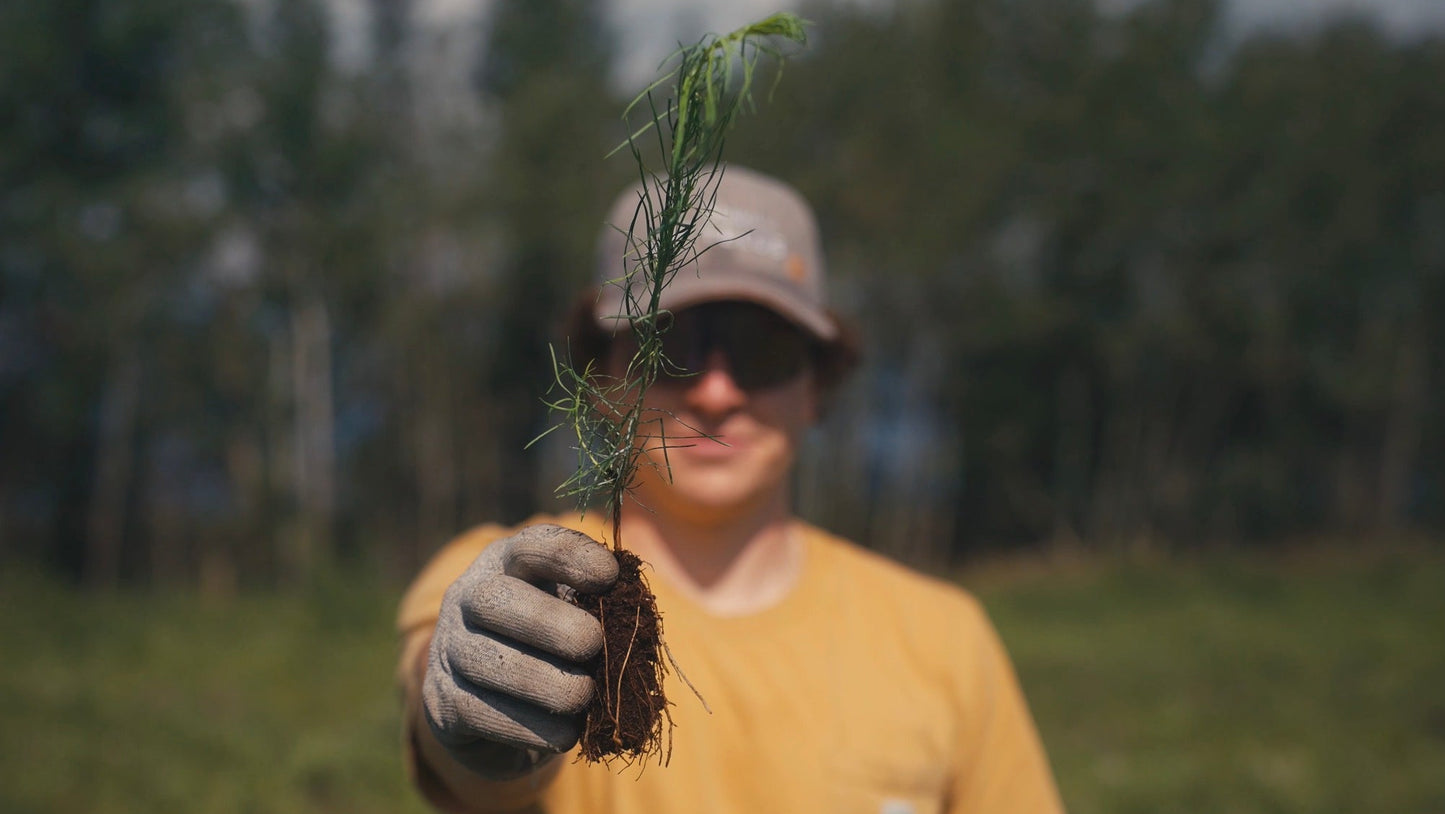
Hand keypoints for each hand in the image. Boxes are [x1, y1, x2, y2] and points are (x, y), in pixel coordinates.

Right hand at [422, 524, 617, 778]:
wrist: (503, 711)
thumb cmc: (554, 648)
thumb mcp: (575, 615)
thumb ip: (601, 608)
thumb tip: (633, 616)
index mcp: (506, 564)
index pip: (531, 547)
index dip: (569, 556)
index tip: (610, 575)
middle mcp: (468, 598)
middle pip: (495, 599)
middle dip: (548, 621)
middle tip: (593, 643)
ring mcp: (449, 650)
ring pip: (486, 661)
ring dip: (543, 681)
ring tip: (583, 695)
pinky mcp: (443, 703)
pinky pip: (480, 713)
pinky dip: (530, 726)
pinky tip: (566, 734)